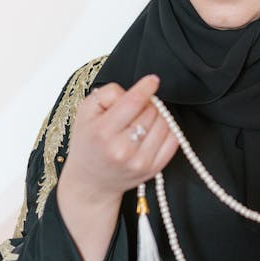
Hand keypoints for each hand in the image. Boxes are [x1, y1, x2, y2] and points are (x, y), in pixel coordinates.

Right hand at [59, 74, 178, 206]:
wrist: (91, 181)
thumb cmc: (88, 141)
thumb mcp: (85, 111)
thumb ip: (108, 94)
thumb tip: (137, 91)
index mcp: (103, 132)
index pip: (133, 102)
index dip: (146, 87)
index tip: (153, 80)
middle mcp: (123, 149)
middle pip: (150, 111)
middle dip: (146, 103)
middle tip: (137, 107)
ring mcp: (140, 162)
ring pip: (164, 124)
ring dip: (157, 116)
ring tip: (143, 119)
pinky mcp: (153, 169)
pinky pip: (174, 140)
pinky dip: (168, 129)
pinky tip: (154, 129)